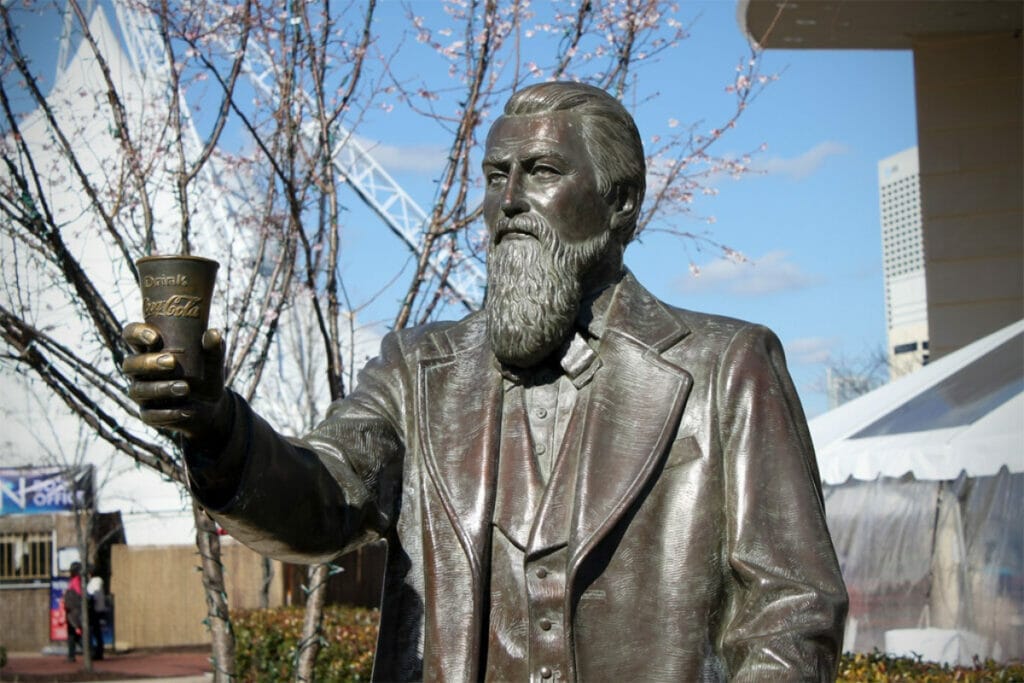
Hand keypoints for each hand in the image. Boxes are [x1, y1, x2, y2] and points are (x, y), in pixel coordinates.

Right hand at [122, 322, 230, 444]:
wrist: (212, 405)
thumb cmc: (205, 374)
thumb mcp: (212, 360)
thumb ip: (213, 347)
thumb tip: (213, 334)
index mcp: (151, 350)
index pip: (131, 336)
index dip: (137, 333)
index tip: (155, 337)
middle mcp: (141, 372)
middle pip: (129, 364)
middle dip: (147, 363)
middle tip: (171, 362)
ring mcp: (143, 394)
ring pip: (138, 390)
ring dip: (160, 388)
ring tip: (185, 388)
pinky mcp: (149, 415)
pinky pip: (150, 416)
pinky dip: (168, 413)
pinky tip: (186, 410)